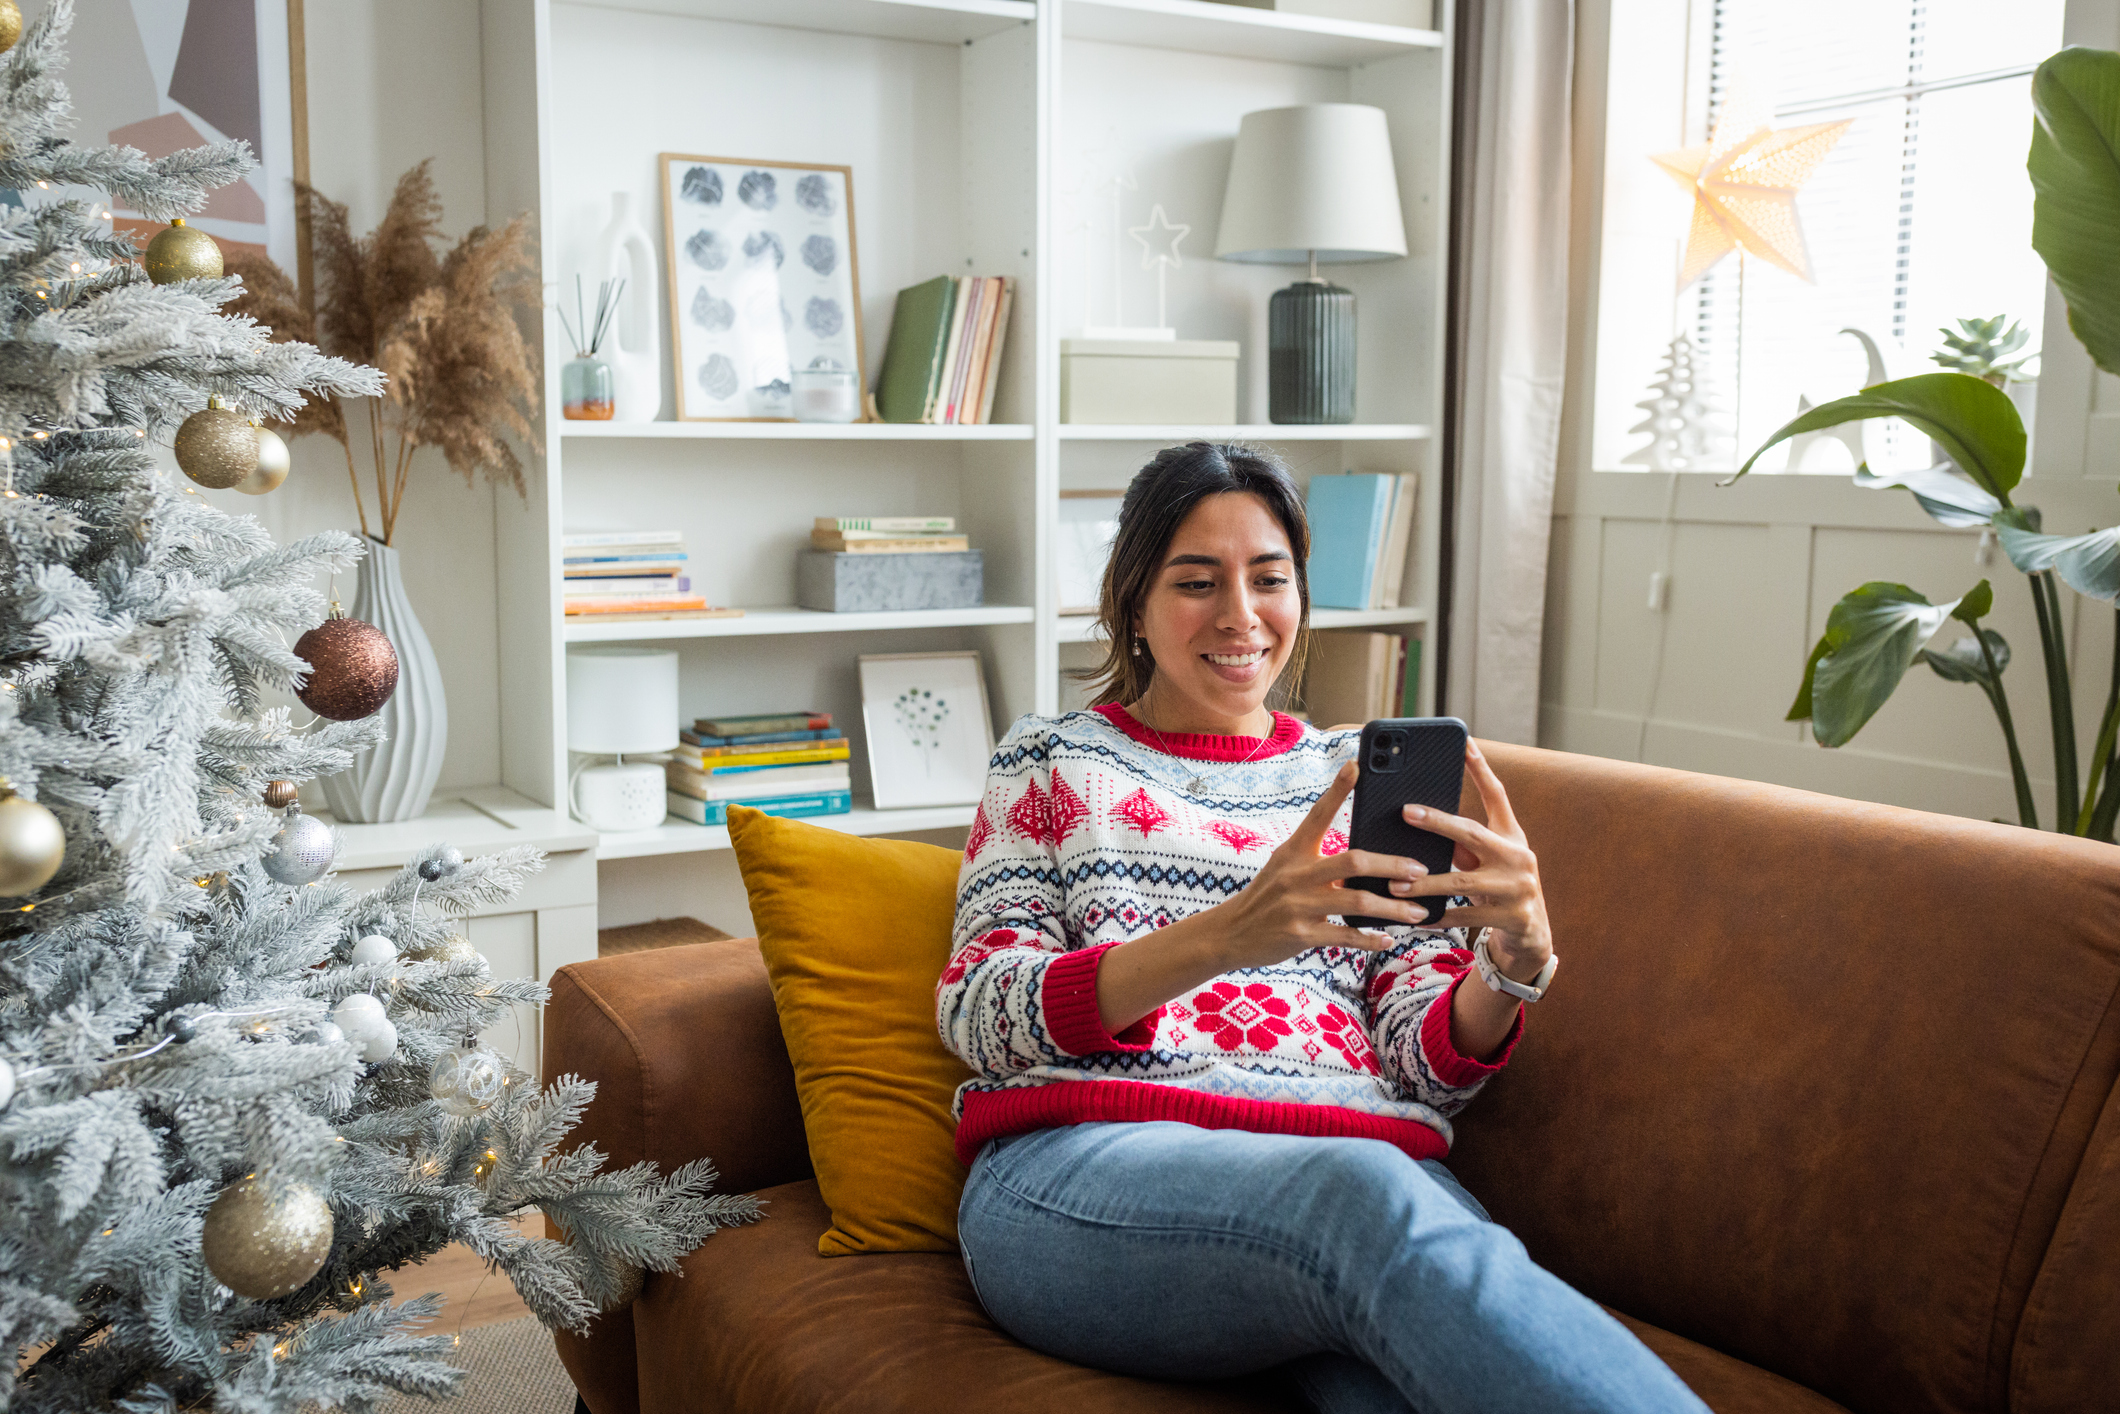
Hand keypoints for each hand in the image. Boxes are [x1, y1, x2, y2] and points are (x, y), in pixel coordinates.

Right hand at [1218, 761, 1431, 970]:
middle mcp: (1296, 873)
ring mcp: (1299, 904)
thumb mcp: (1283, 867)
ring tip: (1418, 912)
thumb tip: (1363, 861)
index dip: (1337, 790)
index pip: (1318, 814)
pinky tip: (1388, 940)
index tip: (1356, 765)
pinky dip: (1370, 939)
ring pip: (1357, 901)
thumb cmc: (1266, 897)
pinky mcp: (1301, 934)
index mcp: (1293, 851)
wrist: (1231, 932)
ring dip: (1393, 908)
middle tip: (1420, 870)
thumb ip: (1316, 860)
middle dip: (1392, 865)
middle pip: (1353, 861)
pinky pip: (1345, 935)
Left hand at [1392, 740, 1553, 983]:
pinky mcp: (1514, 917)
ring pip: (1462, 881)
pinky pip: (1466, 915)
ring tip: (1394, 884)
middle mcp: (1519, 856)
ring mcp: (1519, 888)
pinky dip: (1438, 916)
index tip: (1464, 741)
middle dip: (1437, 822)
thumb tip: (1417, 821)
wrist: (1533, 935)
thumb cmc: (1499, 888)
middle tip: (1406, 812)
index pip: (1497, 795)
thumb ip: (1462, 844)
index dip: (1481, 768)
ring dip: (1425, 883)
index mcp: (1512, 836)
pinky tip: (1415, 917)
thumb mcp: (1487, 861)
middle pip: (1472, 833)